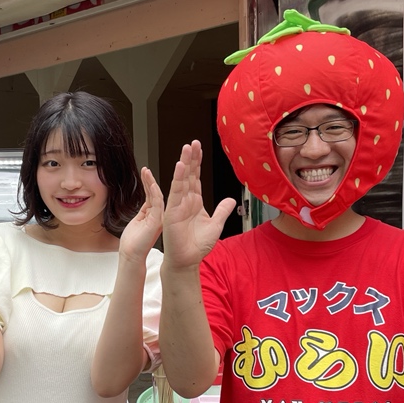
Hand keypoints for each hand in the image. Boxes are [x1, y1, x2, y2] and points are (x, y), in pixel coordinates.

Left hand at [119, 167, 163, 262]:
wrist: (131, 256)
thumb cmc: (132, 243)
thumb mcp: (137, 221)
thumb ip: (143, 211)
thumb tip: (144, 203)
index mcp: (154, 214)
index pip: (153, 194)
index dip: (148, 181)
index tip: (144, 170)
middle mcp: (159, 215)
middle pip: (156, 192)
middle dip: (152, 178)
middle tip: (147, 166)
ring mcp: (159, 217)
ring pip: (158, 194)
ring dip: (151, 181)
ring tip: (146, 170)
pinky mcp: (157, 220)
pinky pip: (158, 202)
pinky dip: (154, 191)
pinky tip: (150, 181)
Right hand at [162, 140, 236, 269]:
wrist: (187, 260)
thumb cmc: (198, 245)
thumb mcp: (216, 225)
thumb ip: (222, 211)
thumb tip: (231, 199)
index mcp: (195, 202)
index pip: (196, 178)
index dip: (197, 163)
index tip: (198, 148)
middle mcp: (185, 200)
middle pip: (188, 174)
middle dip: (191, 158)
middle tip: (193, 142)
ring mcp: (178, 205)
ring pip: (182, 179)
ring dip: (184, 163)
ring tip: (187, 148)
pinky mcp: (172, 211)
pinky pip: (176, 192)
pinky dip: (178, 179)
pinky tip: (180, 166)